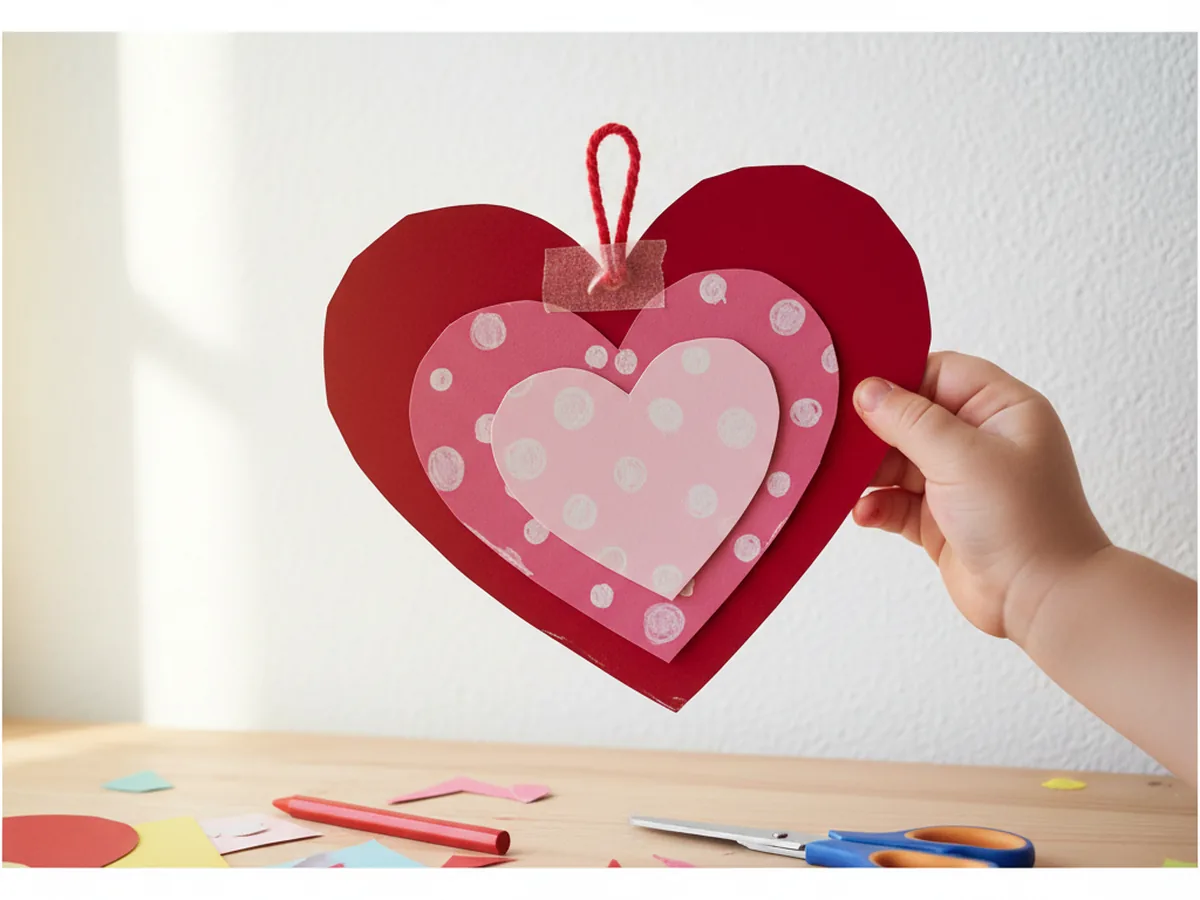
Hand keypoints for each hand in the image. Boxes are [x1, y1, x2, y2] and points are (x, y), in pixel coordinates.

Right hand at [852, 351, 1110, 643]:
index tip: (857, 391)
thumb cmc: (1023, 521)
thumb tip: (868, 390)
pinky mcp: (939, 519)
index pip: (939, 373)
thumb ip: (909, 420)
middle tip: (838, 439)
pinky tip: (865, 513)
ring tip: (846, 482)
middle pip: (910, 418)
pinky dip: (877, 505)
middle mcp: (980, 440)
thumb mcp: (962, 456)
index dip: (899, 379)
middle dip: (874, 432)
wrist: (1042, 600)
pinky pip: (896, 501)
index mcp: (1001, 409)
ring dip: (869, 473)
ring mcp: (958, 482)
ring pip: (897, 461)